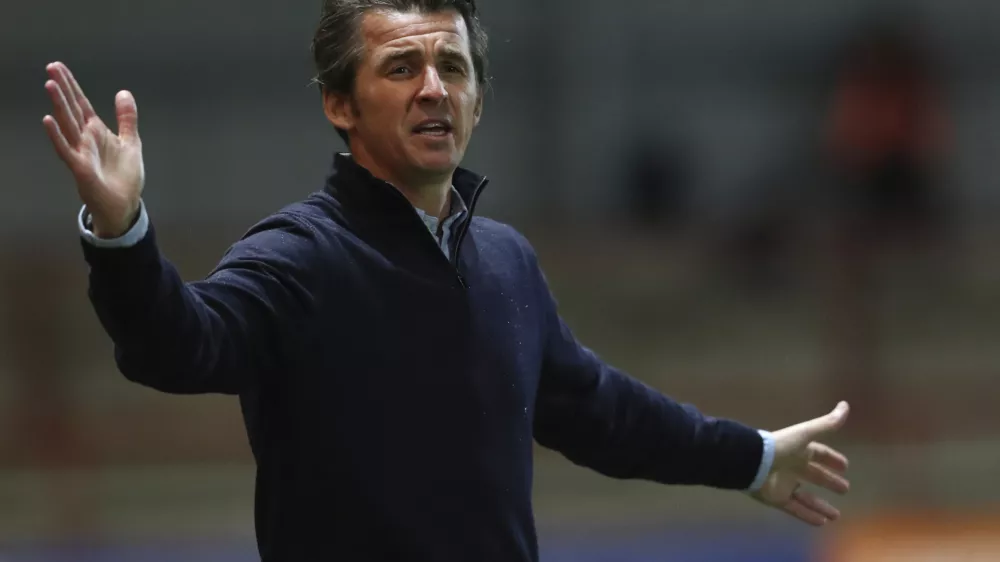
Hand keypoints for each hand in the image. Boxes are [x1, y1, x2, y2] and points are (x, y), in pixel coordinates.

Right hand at [42, 62, 143, 237]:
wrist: (125, 204)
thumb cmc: (125, 176)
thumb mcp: (131, 142)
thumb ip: (126, 118)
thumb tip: (123, 93)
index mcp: (96, 131)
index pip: (81, 104)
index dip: (72, 86)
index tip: (59, 67)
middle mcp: (85, 138)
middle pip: (71, 109)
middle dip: (63, 88)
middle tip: (51, 67)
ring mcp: (80, 152)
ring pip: (67, 124)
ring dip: (58, 105)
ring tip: (50, 85)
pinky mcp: (79, 167)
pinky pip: (66, 149)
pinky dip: (57, 135)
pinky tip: (48, 120)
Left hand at [751, 401, 850, 525]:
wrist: (752, 461)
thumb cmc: (781, 446)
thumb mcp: (806, 434)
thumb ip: (826, 423)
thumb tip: (845, 405)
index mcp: (798, 450)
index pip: (818, 454)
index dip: (831, 459)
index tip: (845, 466)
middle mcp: (792, 467)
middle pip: (814, 475)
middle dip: (829, 481)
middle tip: (845, 489)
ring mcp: (784, 484)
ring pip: (806, 497)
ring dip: (821, 505)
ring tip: (836, 515)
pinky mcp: (777, 498)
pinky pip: (795, 509)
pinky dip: (808, 515)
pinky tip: (822, 522)